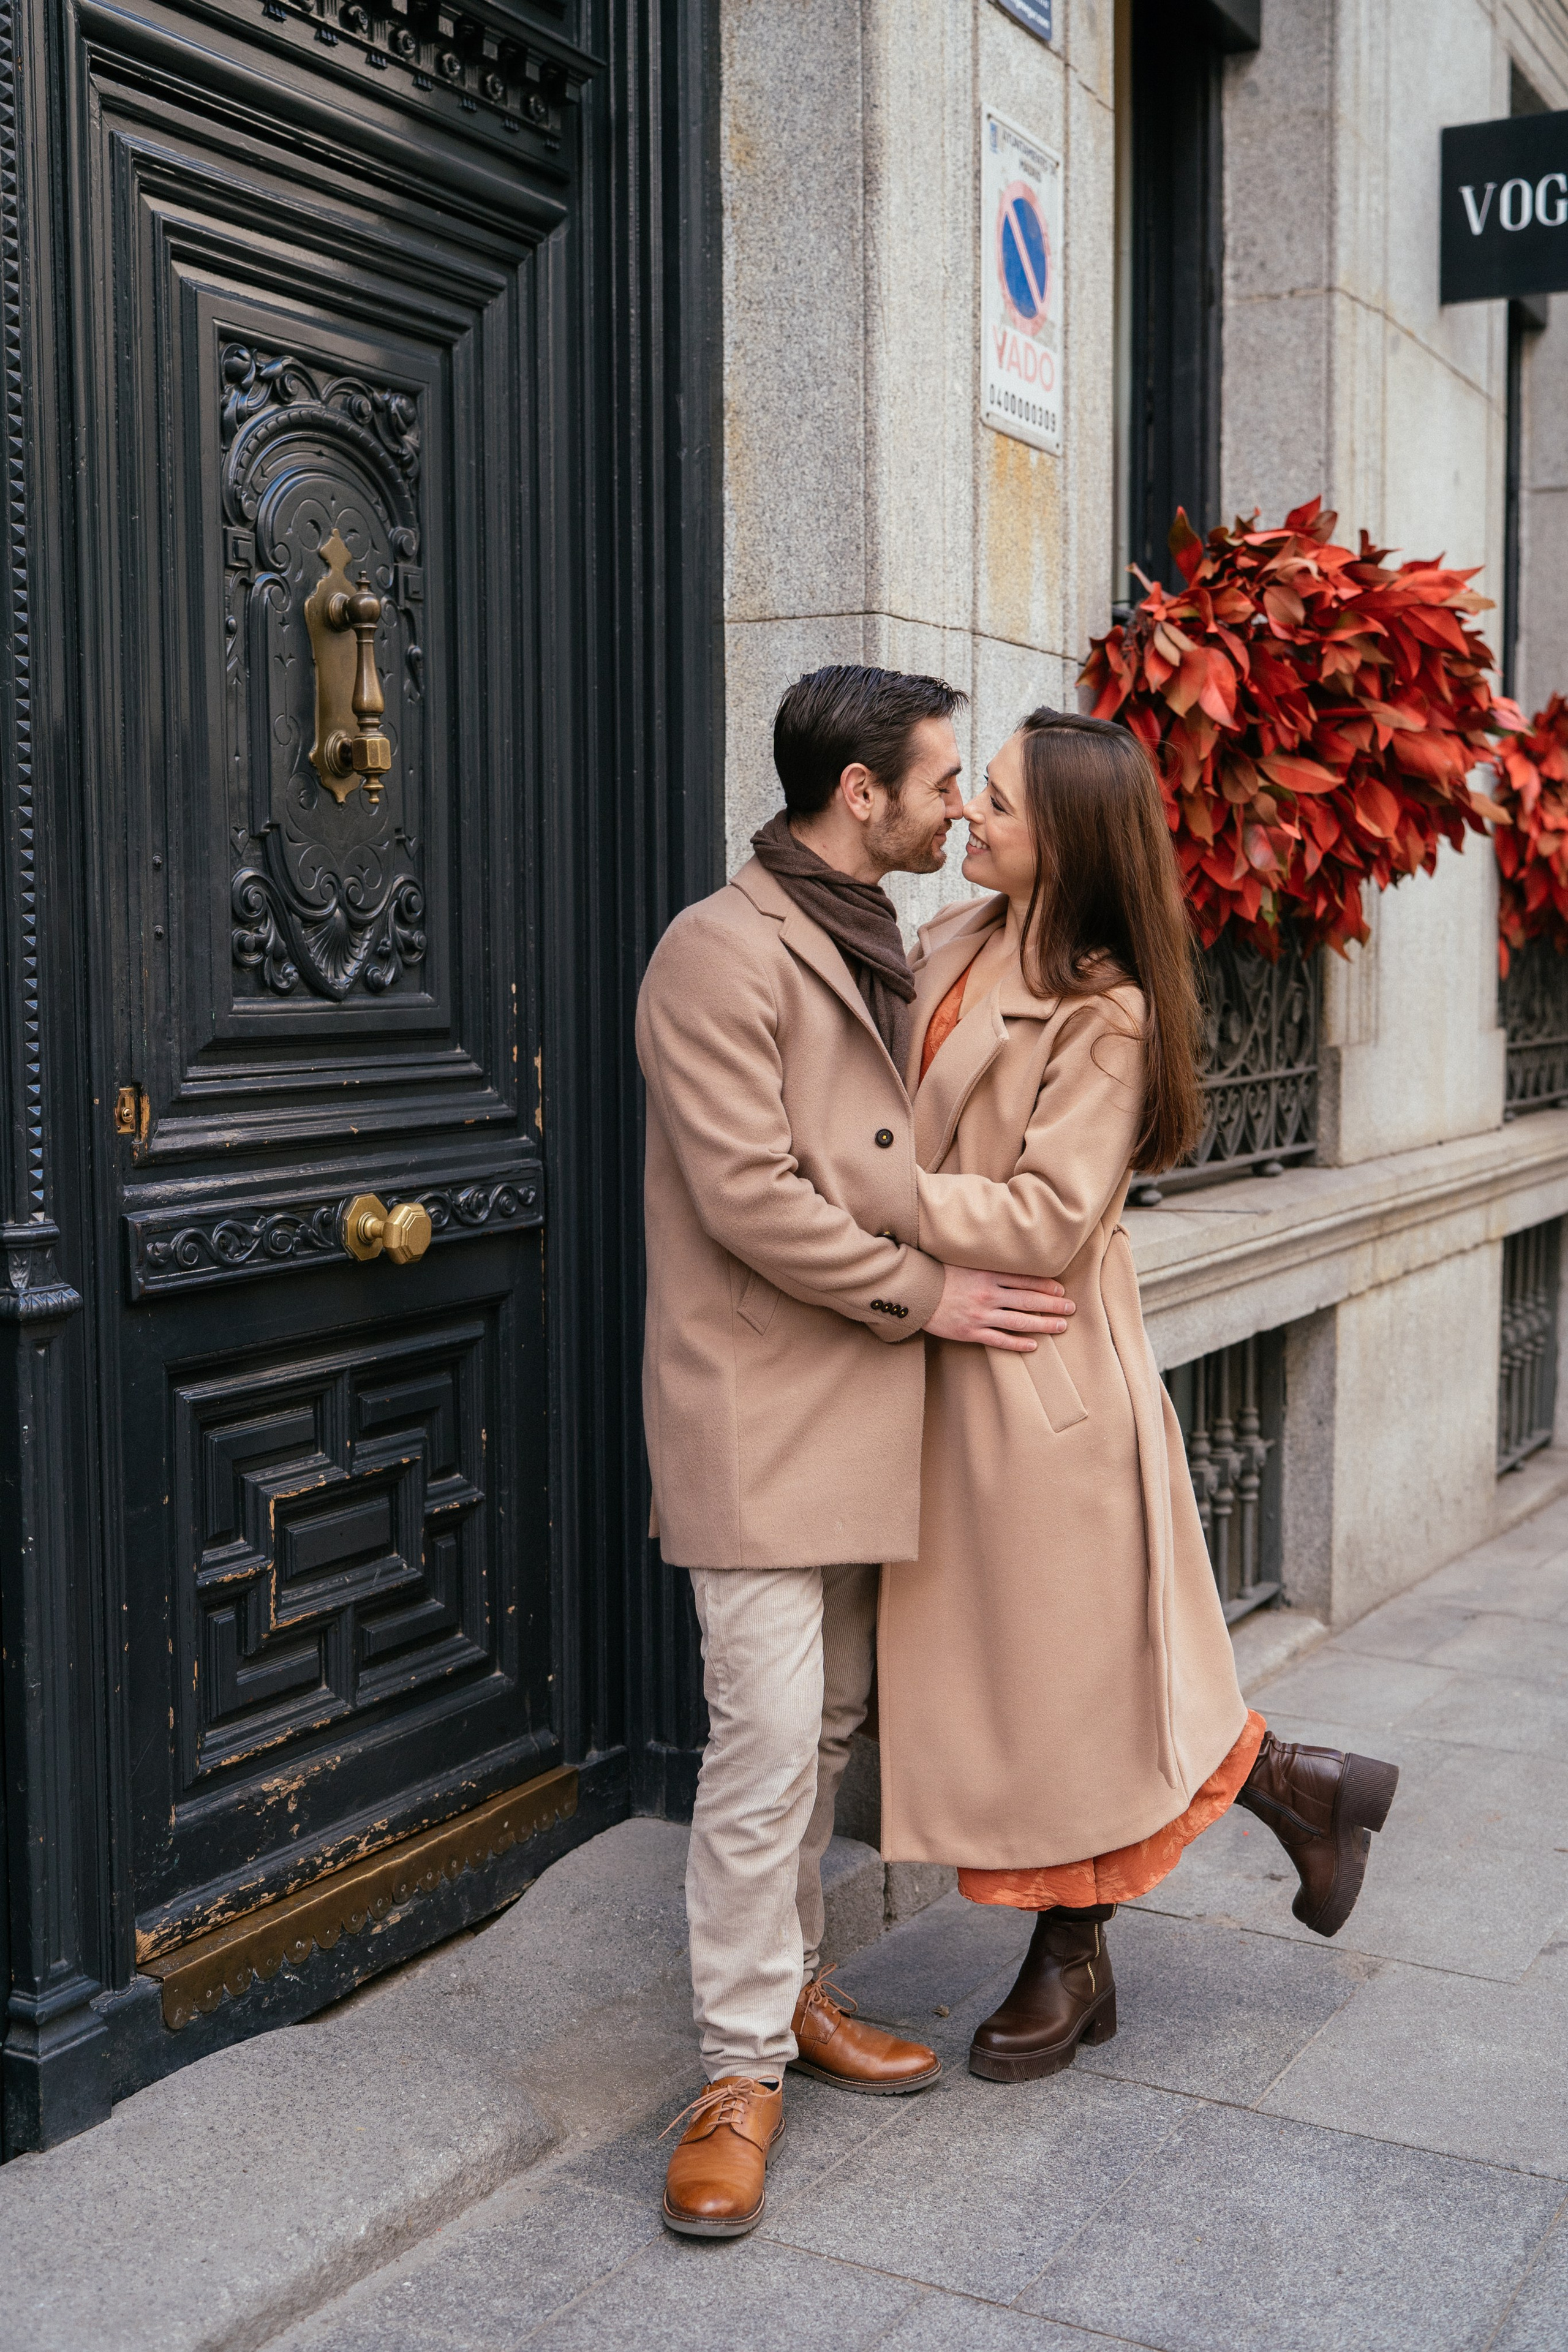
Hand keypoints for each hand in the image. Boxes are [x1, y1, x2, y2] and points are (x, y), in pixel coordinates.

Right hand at [924, 1264, 1075, 1351]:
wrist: (915, 1292)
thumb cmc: (938, 1272)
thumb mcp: (965, 1261)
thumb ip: (987, 1263)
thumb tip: (1011, 1260)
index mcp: (988, 1275)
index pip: (1025, 1279)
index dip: (1046, 1285)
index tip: (1061, 1289)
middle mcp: (988, 1295)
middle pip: (1029, 1300)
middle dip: (1053, 1304)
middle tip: (1071, 1307)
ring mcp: (981, 1315)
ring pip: (1020, 1322)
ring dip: (1044, 1324)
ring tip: (1061, 1326)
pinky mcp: (971, 1332)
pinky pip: (1000, 1340)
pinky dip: (1018, 1343)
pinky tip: (1034, 1345)